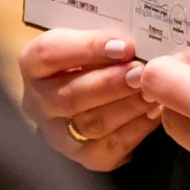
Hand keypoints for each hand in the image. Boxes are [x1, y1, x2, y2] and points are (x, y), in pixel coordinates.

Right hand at [20, 28, 159, 170]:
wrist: (90, 86)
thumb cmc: (92, 53)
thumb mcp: (88, 35)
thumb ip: (104, 32)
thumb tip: (137, 32)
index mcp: (34, 64)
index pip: (50, 54)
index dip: (88, 48)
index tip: (124, 45)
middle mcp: (38, 102)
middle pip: (71, 97)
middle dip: (111, 83)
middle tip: (141, 71)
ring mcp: (59, 134)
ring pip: (91, 125)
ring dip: (127, 106)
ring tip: (152, 89)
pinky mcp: (85, 157)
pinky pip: (111, 147)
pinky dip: (137, 127)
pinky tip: (155, 109)